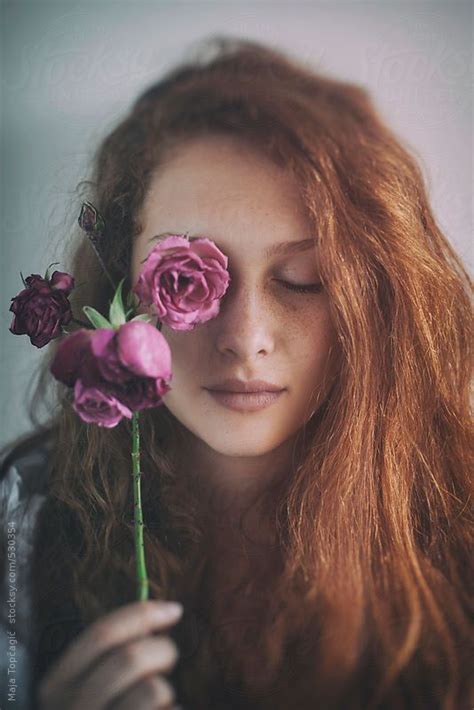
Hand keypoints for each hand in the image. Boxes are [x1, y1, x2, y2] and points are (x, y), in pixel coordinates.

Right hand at [37, 599, 183, 709]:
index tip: (175, 609)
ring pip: (153, 691)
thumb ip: (114, 653)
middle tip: (168, 661)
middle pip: (131, 658)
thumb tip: (167, 612)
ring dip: (168, 690)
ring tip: (161, 702)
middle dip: (163, 651)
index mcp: (56, 686)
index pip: (101, 633)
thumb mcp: (92, 687)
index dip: (143, 613)